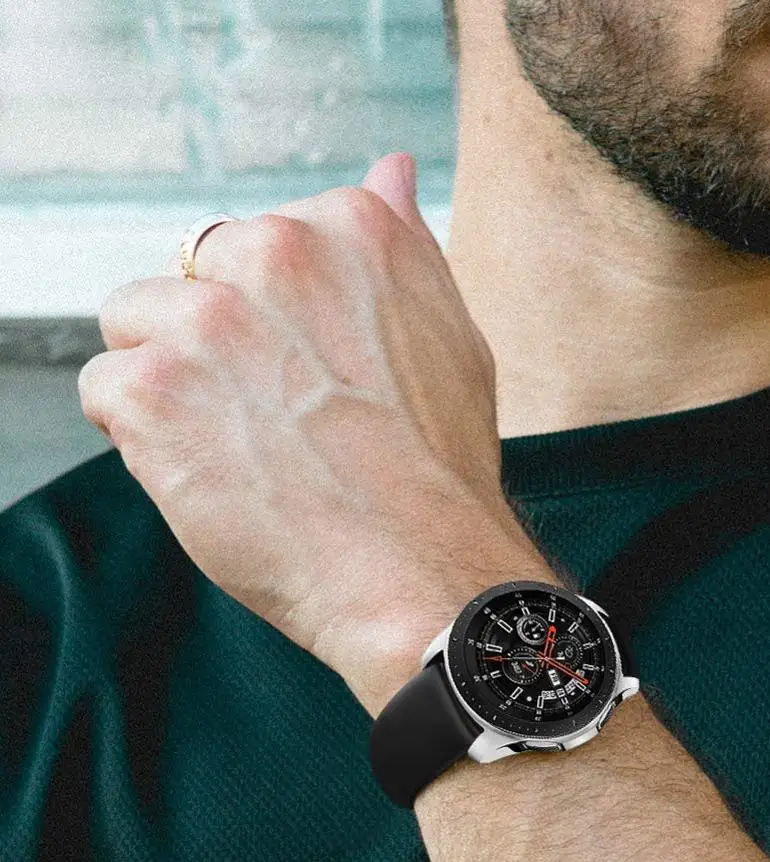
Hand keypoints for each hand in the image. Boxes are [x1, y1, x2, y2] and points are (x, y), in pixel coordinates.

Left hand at [78, 153, 555, 716]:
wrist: (419, 568)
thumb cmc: (441, 468)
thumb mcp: (452, 334)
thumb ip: (405, 246)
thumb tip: (391, 172)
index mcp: (347, 228)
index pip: (257, 245)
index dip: (272, 317)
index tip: (303, 369)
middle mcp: (272, 255)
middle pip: (188, 275)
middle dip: (215, 340)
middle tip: (273, 413)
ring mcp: (205, 321)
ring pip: (135, 325)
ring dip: (171, 380)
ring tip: (238, 443)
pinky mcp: (151, 390)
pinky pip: (104, 388)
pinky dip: (139, 433)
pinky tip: (207, 468)